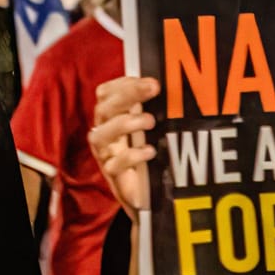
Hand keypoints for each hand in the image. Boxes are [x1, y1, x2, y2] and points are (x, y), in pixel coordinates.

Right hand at [88, 76, 159, 216]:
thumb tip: (174, 85)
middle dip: (128, 95)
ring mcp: (105, 155)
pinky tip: (150, 151)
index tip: (149, 80)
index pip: (106, 93)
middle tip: (154, 88)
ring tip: (150, 121)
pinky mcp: (113, 177)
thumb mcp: (151, 129)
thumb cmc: (150, 154)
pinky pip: (114, 165)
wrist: (149, 195)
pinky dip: (131, 156)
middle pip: (104, 109)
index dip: (123, 84)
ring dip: (125, 124)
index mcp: (111, 117)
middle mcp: (104, 133)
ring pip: (100, 136)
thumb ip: (154, 109)